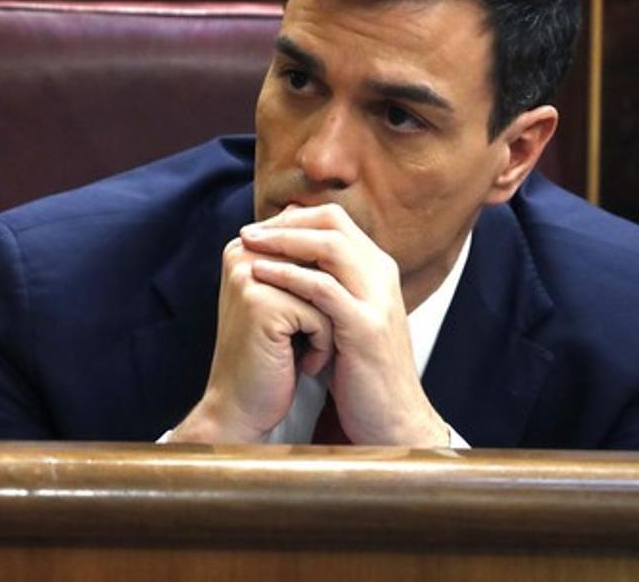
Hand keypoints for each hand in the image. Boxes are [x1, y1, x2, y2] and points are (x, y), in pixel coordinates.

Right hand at [168, 236, 333, 443]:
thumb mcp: (287, 300)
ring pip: (326, 290)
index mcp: (246, 247)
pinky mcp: (261, 303)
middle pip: (321, 266)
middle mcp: (242, 253)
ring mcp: (250, 275)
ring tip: (303, 350)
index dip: (324, 289)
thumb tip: (334, 218)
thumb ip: (301, 260)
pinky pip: (322, 314)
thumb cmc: (272, 357)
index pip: (312, 247)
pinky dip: (322, 346)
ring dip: (326, 328)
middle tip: (305, 339)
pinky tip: (299, 363)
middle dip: (326, 307)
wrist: (243, 408)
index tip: (302, 321)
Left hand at [240, 204, 448, 446]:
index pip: (335, 220)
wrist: (391, 420)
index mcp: (376, 271)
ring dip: (282, 240)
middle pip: (332, 223)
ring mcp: (376, 300)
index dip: (294, 218)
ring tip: (247, 243)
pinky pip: (323, 288)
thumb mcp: (345, 319)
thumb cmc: (359, 372)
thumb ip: (328, 288)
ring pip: (329, 246)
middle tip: (247, 231)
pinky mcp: (364, 327)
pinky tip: (260, 273)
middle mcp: (381, 276)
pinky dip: (288, 275)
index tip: (259, 228)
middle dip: (284, 222)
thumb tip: (289, 260)